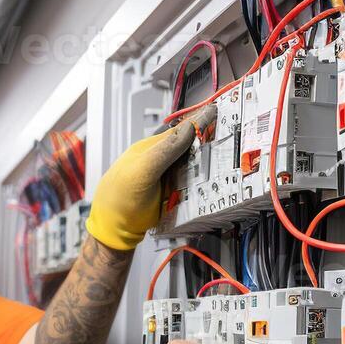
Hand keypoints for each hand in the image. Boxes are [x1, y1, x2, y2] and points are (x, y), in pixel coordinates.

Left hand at [85, 103, 218, 250]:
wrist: (115, 230)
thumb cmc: (120, 198)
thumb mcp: (142, 172)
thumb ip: (165, 150)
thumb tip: (189, 128)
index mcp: (151, 149)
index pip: (180, 130)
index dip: (198, 122)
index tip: (217, 112)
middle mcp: (161, 160)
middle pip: (189, 147)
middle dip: (207, 141)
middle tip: (229, 134)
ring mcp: (168, 178)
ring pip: (193, 165)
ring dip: (208, 162)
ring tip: (227, 155)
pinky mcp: (173, 194)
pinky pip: (192, 184)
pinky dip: (203, 181)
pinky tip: (214, 179)